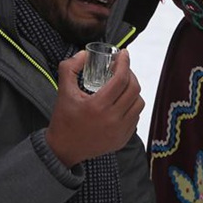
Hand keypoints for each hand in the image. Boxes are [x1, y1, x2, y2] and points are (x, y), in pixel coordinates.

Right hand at [45, 49, 144, 167]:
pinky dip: (132, 106)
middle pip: (133, 89)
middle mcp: (112, 119)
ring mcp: (120, 131)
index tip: (123, 54)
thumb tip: (84, 54)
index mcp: (98, 106)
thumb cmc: (64, 118)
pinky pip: (135, 117)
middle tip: (121, 68)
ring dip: (133, 90)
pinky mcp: (123, 139)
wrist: (64, 149)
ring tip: (123, 85)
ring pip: (138, 103)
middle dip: (130, 74)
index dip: (124, 63)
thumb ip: (69, 68)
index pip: (121, 79)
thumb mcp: (63, 90)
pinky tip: (122, 101)